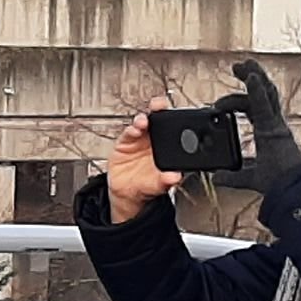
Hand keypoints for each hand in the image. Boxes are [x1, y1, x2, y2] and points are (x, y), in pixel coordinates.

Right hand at [104, 103, 173, 220]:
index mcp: (166, 147)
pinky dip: (131, 131)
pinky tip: (134, 131)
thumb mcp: (158, 185)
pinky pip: (127, 134)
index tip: (176, 114)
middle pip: (156, 119)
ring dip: (142, 120)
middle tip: (159, 105)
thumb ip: (165, 181)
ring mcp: (138, 140)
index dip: (173, 118)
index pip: (171, 128)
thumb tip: (175, 177)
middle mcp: (152, 140)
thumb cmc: (145, 186)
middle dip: (158, 109)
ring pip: (141, 124)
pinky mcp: (124, 143)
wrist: (126, 194)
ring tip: (143, 122)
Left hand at [231, 61, 300, 196]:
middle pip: (262, 93)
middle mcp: (274, 124)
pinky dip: (256, 91)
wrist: (291, 190)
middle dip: (250, 77)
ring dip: (254, 77)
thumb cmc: (279, 184)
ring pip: (266, 93)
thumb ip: (233, 176)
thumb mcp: (249, 178)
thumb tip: (216, 176)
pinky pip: (264, 105)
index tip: (218, 105)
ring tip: (244, 65)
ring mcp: (276, 124)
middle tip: (237, 66)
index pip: (253, 107)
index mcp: (269, 132)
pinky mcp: (274, 128)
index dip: (237, 100)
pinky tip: (251, 78)